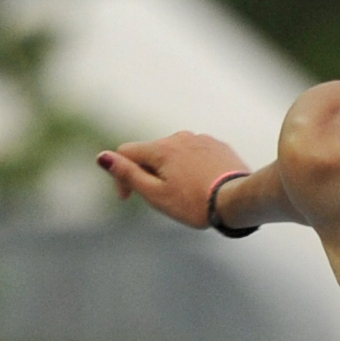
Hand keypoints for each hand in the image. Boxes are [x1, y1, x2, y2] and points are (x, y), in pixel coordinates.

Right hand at [96, 132, 249, 229]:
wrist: (237, 200)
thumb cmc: (194, 203)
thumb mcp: (155, 194)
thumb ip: (128, 174)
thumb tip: (102, 157)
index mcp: (160, 148)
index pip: (126, 153)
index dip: (121, 175)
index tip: (127, 197)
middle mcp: (179, 137)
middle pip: (152, 153)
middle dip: (149, 174)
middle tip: (162, 200)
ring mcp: (201, 139)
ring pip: (175, 153)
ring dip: (172, 170)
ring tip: (186, 194)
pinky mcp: (218, 145)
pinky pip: (196, 153)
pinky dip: (192, 167)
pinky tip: (202, 185)